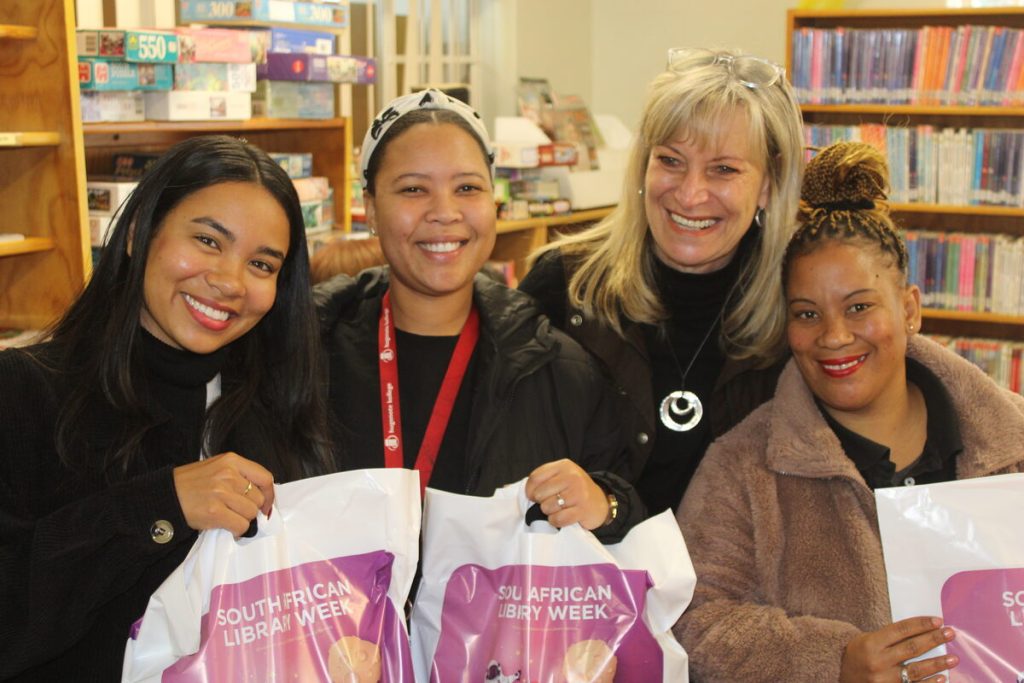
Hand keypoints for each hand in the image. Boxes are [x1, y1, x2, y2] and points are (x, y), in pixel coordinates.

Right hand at [172, 452, 274, 536]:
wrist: (165, 496)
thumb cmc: (191, 483)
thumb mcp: (217, 468)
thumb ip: (239, 476)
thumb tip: (262, 496)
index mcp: (231, 461)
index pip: (265, 478)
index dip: (269, 494)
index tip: (266, 505)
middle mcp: (229, 475)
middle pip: (258, 499)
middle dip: (251, 509)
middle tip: (236, 511)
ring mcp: (222, 493)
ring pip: (250, 514)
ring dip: (242, 520)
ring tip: (227, 516)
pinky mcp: (215, 512)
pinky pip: (240, 526)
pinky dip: (237, 530)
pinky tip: (226, 526)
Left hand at [524, 459, 608, 529]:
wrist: (600, 501)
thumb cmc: (575, 489)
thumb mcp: (561, 477)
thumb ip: (542, 480)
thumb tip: (518, 490)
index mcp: (563, 466)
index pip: (535, 478)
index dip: (530, 491)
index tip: (533, 497)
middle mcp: (572, 477)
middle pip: (540, 494)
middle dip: (541, 502)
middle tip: (551, 502)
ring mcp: (579, 493)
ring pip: (548, 507)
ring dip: (549, 512)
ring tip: (558, 509)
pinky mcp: (583, 509)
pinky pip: (559, 519)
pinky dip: (556, 521)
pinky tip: (562, 517)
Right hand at [840, 616, 957, 682]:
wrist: (840, 677)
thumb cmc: (856, 656)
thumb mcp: (866, 641)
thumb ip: (888, 638)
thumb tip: (920, 632)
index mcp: (871, 643)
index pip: (901, 630)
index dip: (920, 624)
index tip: (938, 621)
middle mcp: (878, 661)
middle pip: (912, 648)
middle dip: (933, 639)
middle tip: (950, 633)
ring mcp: (884, 679)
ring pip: (916, 670)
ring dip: (937, 664)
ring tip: (953, 658)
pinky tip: (943, 678)